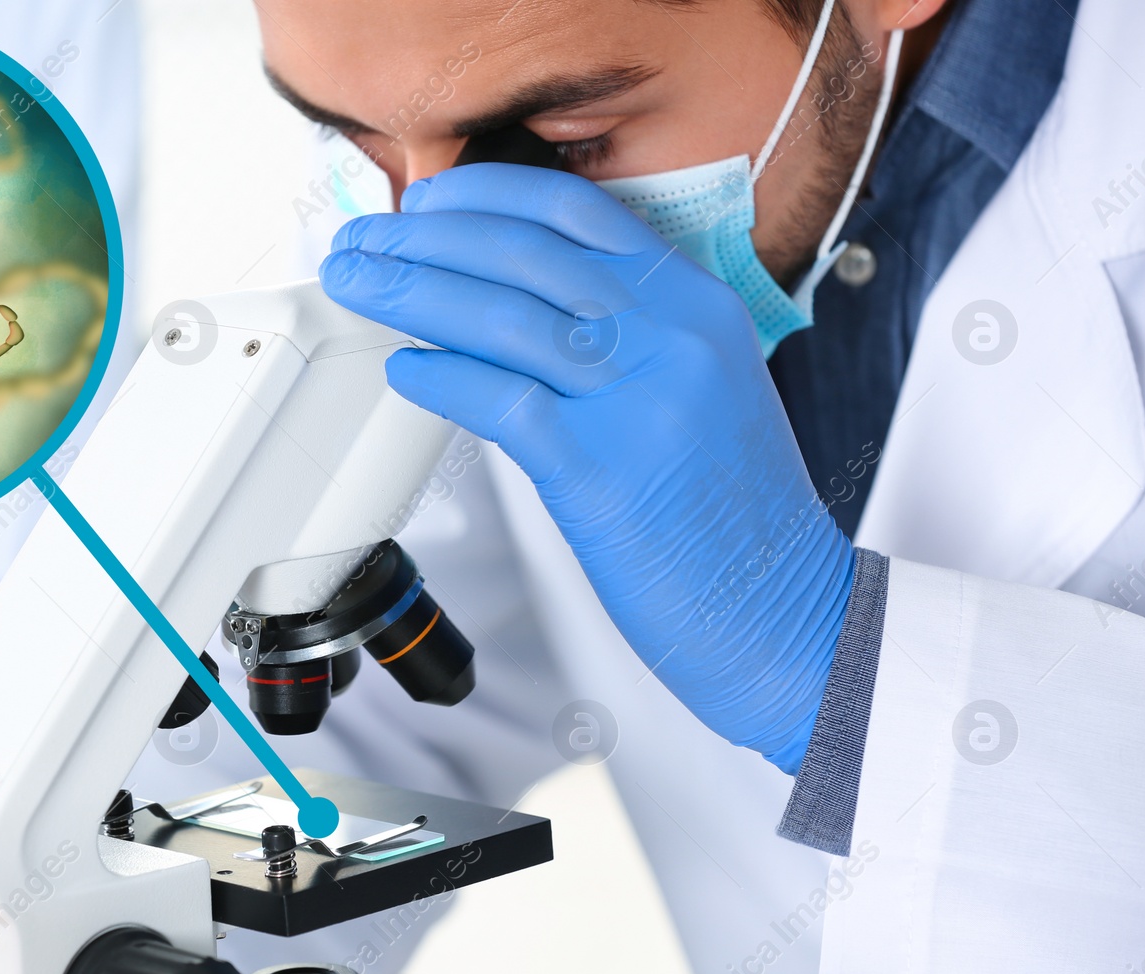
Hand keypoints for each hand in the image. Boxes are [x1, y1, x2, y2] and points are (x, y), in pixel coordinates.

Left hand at [320, 164, 853, 772]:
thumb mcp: (701, 385)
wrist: (785, 605)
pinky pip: (500, 400)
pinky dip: (441, 376)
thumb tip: (509, 304)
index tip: (427, 199)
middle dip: (425, 238)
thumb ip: (627, 331)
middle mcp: (671, 336)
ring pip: (502, 316)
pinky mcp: (602, 470)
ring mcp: (638, 399)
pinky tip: (406, 370)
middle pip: (524, 253)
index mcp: (697, 304)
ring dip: (411, 294)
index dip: (486, 195)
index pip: (578, 211)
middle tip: (365, 240)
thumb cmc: (733, 507)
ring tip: (359, 286)